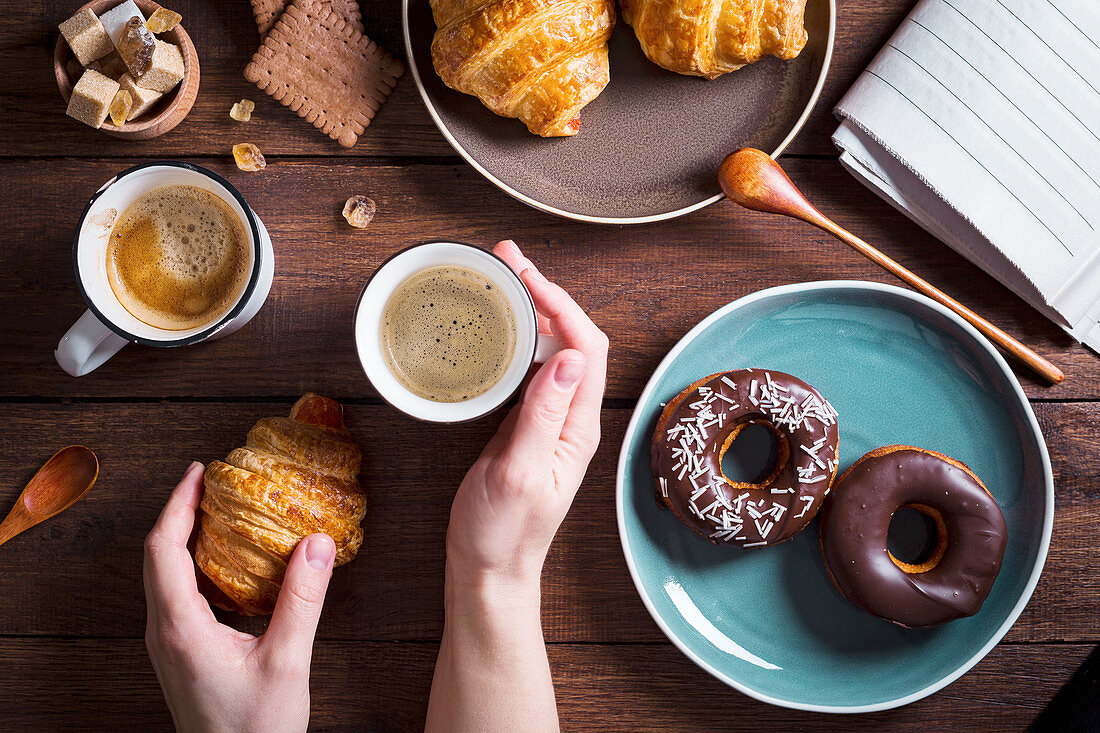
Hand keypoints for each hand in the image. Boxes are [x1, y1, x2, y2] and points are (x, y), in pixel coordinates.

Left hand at [143, 462, 336, 732]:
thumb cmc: (254, 729)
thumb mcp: (286, 662)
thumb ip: (301, 601)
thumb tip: (317, 545)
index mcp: (179, 628)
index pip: (164, 549)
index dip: (178, 505)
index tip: (199, 472)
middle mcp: (163, 632)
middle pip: (156, 557)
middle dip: (180, 512)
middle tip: (210, 482)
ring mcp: (167, 645)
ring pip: (162, 576)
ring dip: (184, 538)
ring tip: (217, 512)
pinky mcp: (179, 654)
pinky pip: (175, 595)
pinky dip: (193, 564)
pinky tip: (226, 562)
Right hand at [446, 240, 608, 588]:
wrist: (488, 568)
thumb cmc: (503, 531)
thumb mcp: (520, 473)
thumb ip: (542, 416)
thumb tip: (564, 357)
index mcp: (577, 426)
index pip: (585, 348)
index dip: (562, 305)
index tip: (528, 277)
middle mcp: (570, 417)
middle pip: (570, 338)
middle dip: (544, 292)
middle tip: (507, 258)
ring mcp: (548, 419)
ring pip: (549, 349)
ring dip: (530, 308)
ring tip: (500, 276)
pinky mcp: (524, 425)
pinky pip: (527, 368)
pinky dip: (514, 336)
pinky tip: (495, 325)